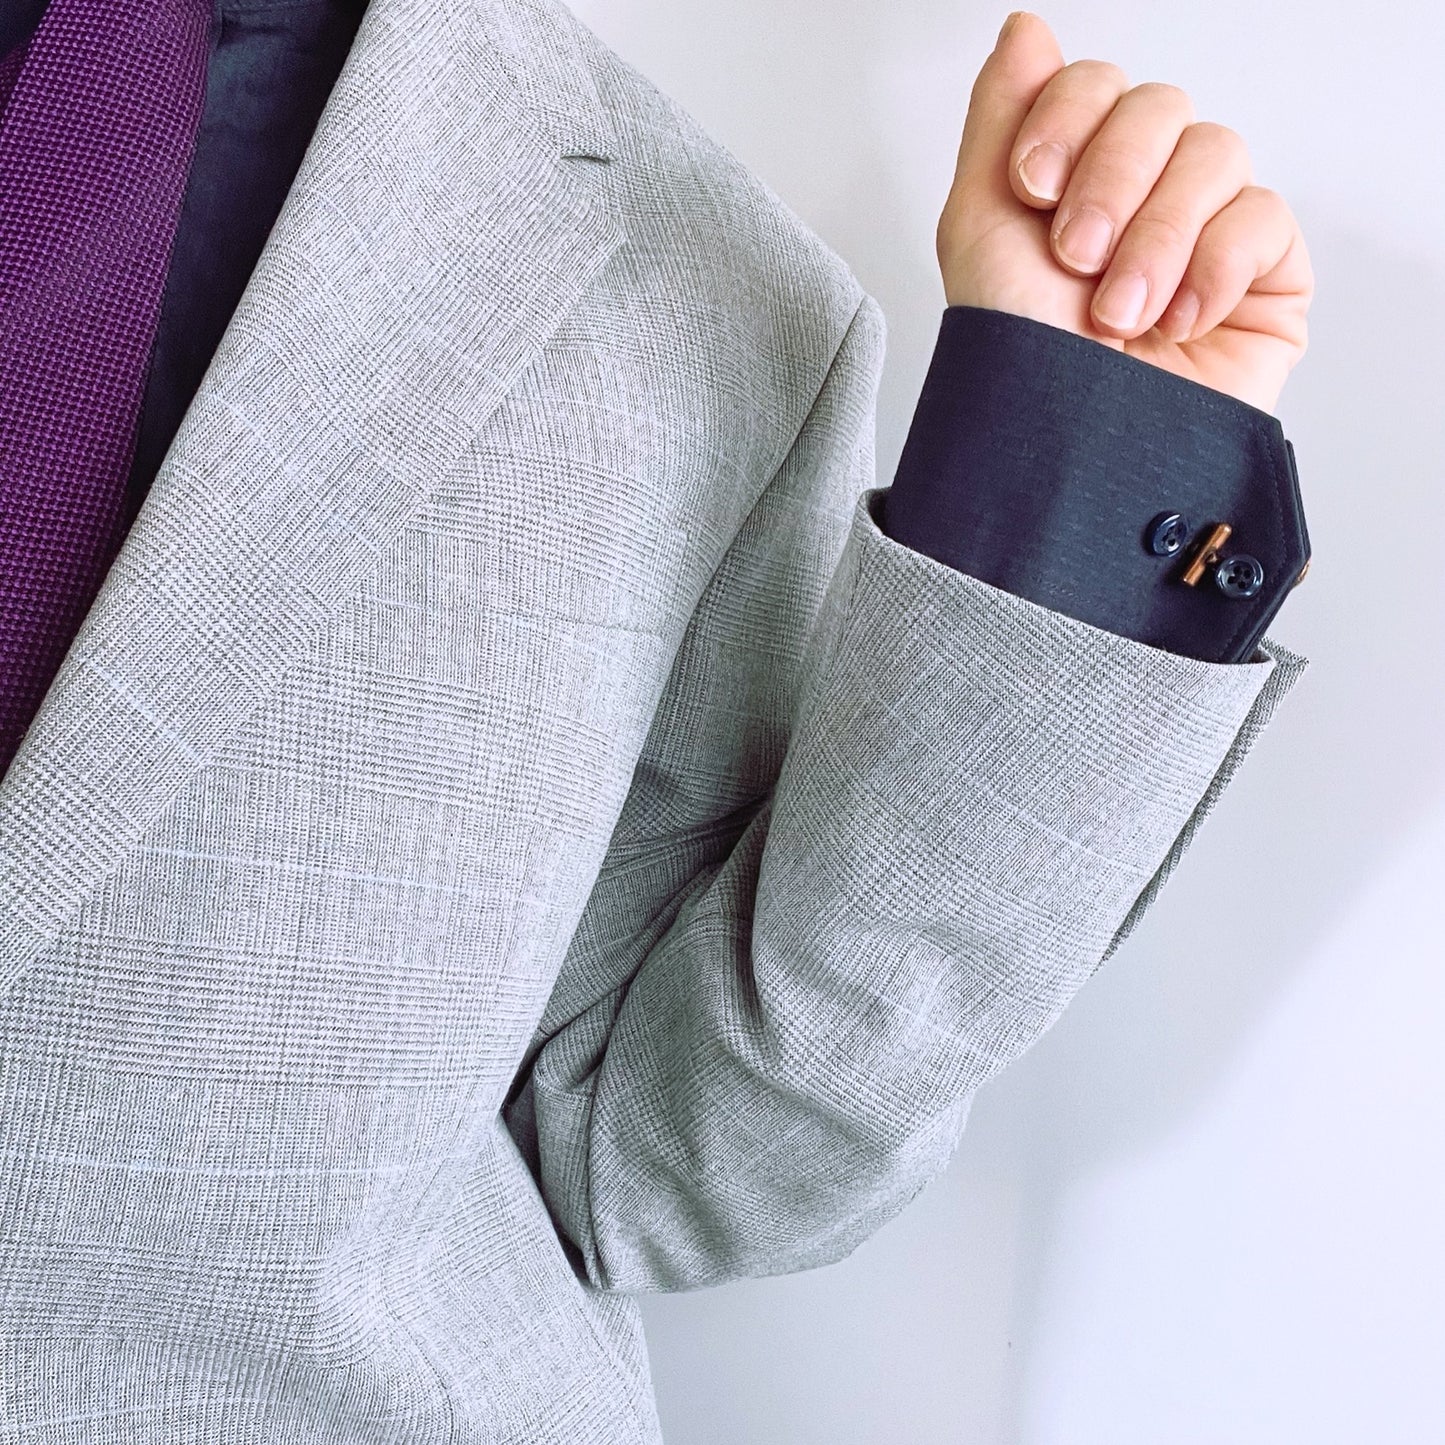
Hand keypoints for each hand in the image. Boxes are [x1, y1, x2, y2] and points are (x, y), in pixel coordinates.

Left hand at [935, 11, 1312, 413]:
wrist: (1066, 459)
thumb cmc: (1018, 362)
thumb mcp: (980, 231)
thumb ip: (1000, 120)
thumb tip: (1025, 29)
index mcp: (1077, 181)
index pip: (1098, 85)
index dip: (1066, 119)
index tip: (1033, 186)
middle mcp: (1144, 200)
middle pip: (1160, 108)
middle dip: (1110, 182)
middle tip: (1075, 259)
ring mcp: (1209, 237)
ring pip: (1216, 154)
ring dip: (1156, 238)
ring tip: (1118, 315)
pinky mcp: (1265, 282)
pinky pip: (1265, 218)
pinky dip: (1212, 270)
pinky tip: (1174, 324)